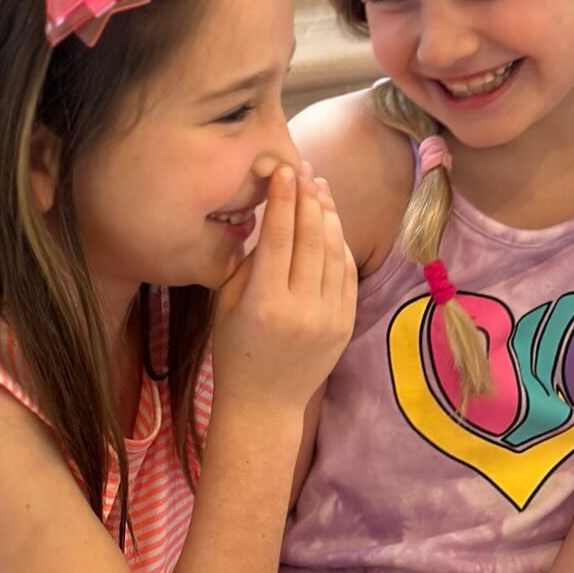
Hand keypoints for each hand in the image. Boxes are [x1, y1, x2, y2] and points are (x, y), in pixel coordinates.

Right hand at [212, 164, 355, 416]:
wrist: (264, 403)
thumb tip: (269, 218)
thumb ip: (248, 263)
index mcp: (264, 303)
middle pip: (310, 238)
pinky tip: (331, 223)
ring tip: (319, 187)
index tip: (284, 169)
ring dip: (328, 214)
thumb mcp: (227, 304)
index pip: (279, 237)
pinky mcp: (345, 324)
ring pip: (334, 251)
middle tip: (304, 170)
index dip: (283, 199)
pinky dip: (339, 243)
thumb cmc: (235, 350)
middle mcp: (301, 309)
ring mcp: (329, 318)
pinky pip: (346, 273)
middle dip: (308, 198)